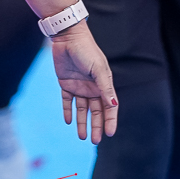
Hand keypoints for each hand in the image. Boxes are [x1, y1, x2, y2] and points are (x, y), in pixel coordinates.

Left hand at [49, 23, 119, 143]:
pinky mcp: (66, 83)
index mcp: (103, 84)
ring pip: (82, 109)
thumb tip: (113, 106)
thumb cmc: (87, 50)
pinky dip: (68, 111)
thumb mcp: (98, 69)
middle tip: (94, 141)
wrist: (68, 37)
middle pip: (95, 111)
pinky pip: (67, 101)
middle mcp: (92, 87)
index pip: (109, 107)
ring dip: (82, 122)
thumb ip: (105, 88)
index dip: (110, 120)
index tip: (110, 134)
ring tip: (82, 137)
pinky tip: (69, 122)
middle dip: (96, 126)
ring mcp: (79, 86)